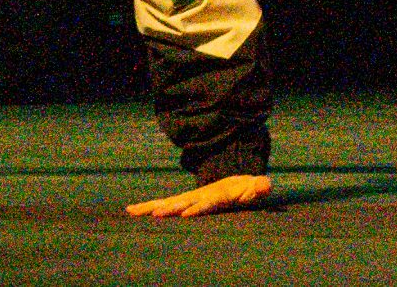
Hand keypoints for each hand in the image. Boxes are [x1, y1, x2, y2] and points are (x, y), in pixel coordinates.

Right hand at [126, 174, 273, 217]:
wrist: (236, 180)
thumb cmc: (247, 189)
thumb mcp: (256, 188)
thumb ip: (260, 187)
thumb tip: (266, 185)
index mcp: (219, 194)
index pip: (208, 202)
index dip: (198, 208)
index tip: (185, 215)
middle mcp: (201, 194)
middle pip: (184, 201)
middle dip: (171, 208)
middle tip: (155, 214)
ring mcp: (191, 197)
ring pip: (170, 202)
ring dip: (153, 206)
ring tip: (136, 211)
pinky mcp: (184, 201)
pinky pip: (164, 204)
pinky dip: (148, 206)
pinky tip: (131, 211)